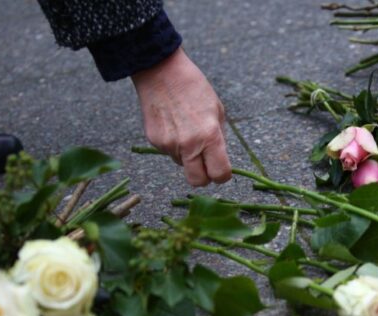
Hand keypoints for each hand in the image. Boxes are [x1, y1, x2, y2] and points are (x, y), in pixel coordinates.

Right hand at [131, 48, 230, 185]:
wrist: (161, 72)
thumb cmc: (194, 88)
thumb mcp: (217, 110)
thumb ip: (220, 138)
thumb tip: (219, 158)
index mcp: (210, 136)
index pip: (219, 174)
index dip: (223, 175)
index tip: (222, 170)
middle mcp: (189, 145)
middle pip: (198, 181)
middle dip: (204, 177)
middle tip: (206, 165)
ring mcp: (169, 144)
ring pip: (182, 164)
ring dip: (187, 156)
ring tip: (186, 130)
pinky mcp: (154, 141)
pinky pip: (169, 153)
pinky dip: (174, 145)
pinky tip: (174, 125)